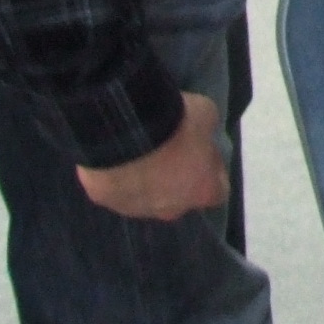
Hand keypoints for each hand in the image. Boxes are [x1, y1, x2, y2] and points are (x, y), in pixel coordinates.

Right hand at [75, 91, 230, 219]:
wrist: (122, 130)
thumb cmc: (175, 125)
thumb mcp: (205, 114)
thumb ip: (207, 131)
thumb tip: (201, 133)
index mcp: (202, 191)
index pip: (218, 191)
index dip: (212, 173)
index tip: (204, 154)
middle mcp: (172, 209)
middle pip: (181, 198)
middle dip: (178, 180)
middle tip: (169, 153)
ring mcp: (137, 209)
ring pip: (147, 198)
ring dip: (146, 181)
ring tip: (139, 153)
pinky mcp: (106, 200)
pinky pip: (117, 190)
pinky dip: (118, 176)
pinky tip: (116, 156)